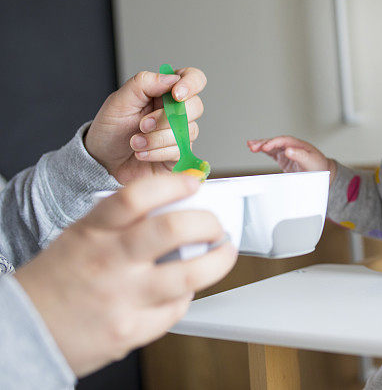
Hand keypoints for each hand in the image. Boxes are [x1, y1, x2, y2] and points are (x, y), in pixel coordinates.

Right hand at [14, 174, 236, 377]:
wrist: (23, 332)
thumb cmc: (58, 280)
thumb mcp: (81, 236)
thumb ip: (122, 222)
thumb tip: (177, 205)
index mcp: (94, 231)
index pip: (136, 196)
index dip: (172, 184)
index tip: (193, 183)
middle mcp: (110, 261)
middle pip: (173, 229)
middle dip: (208, 223)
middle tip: (216, 226)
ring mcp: (122, 297)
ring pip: (189, 275)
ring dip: (218, 261)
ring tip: (222, 253)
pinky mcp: (131, 330)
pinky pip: (176, 310)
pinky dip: (186, 297)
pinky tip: (182, 290)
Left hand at [85, 68, 205, 184]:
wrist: (103, 162)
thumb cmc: (110, 129)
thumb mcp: (119, 101)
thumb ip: (144, 83)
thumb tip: (172, 78)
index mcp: (164, 91)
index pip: (193, 78)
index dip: (191, 84)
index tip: (176, 94)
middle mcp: (177, 110)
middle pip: (196, 106)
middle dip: (166, 118)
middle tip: (142, 124)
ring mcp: (181, 133)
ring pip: (187, 131)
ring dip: (157, 138)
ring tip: (135, 142)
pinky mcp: (180, 153)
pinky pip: (181, 151)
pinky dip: (157, 152)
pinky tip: (142, 153)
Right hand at [247, 136, 335, 184]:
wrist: (323, 173)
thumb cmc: (319, 167)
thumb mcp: (311, 161)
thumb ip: (300, 155)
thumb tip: (288, 150)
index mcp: (298, 144)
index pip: (283, 141)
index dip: (273, 142)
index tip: (265, 147)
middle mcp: (291, 146)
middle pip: (275, 141)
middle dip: (264, 142)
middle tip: (252, 145)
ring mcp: (287, 152)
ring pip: (272, 146)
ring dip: (261, 146)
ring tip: (250, 146)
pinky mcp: (284, 159)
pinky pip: (272, 153)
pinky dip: (264, 151)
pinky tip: (255, 150)